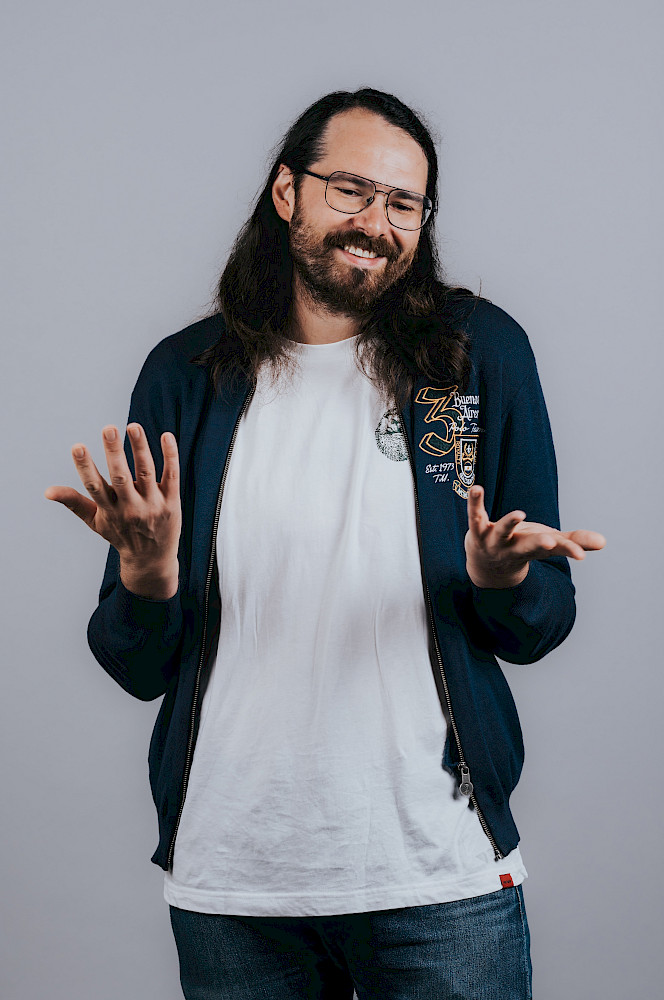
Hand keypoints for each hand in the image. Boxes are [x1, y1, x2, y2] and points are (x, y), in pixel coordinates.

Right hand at [45, 423, 180, 598]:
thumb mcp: (95, 522)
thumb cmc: (120, 535)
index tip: (77, 446)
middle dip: (113, 453)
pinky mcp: (172, 501)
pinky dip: (170, 456)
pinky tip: (166, 436)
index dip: (85, 467)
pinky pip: (171, 475)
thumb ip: (74, 503)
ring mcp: (152, 504)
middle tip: (108, 428)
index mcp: (109, 510)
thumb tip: (47, 491)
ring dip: (140, 447)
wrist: (152, 559)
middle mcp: (130, 507)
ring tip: (133, 426)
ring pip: (146, 471)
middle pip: (121, 476)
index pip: (94, 486)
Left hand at [465, 485, 605, 588]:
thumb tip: (604, 542)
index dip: (568, 550)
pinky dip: (475, 503)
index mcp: (534, 550)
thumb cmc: (522, 549)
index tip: (581, 555)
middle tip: (550, 542)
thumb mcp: (548, 545)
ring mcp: (494, 541)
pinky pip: (475, 516)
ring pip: (501, 532)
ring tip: (520, 513)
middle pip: (528, 547)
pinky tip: (476, 488)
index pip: (554, 550)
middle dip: (538, 544)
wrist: (486, 566)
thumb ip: (573, 541)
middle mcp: (514, 549)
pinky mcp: (477, 530)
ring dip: (509, 523)